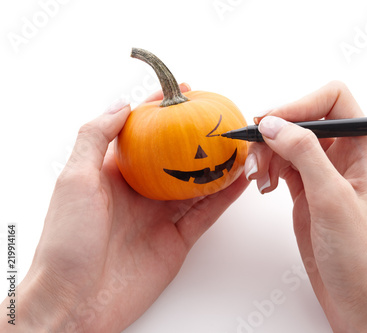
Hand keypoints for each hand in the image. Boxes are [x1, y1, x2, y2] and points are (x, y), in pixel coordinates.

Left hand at [0, 84, 248, 331]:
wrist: (75, 302)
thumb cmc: (67, 242)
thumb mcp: (74, 179)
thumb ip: (95, 138)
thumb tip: (122, 105)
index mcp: (113, 174)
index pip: (142, 133)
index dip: (161, 110)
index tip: (183, 90)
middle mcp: (140, 192)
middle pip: (175, 157)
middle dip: (197, 136)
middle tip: (220, 115)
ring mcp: (160, 216)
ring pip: (197, 184)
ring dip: (218, 165)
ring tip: (239, 144)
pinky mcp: (177, 240)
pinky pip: (206, 214)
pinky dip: (225, 197)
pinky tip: (240, 180)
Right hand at [245, 81, 366, 331]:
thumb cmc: (366, 258)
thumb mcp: (334, 199)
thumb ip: (304, 153)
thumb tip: (273, 123)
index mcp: (364, 149)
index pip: (333, 101)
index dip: (300, 105)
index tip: (270, 123)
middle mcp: (346, 158)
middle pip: (305, 121)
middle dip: (276, 132)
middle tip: (255, 154)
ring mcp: (325, 177)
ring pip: (290, 145)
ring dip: (267, 153)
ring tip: (257, 177)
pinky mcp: (309, 196)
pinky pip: (284, 168)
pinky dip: (268, 170)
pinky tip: (263, 185)